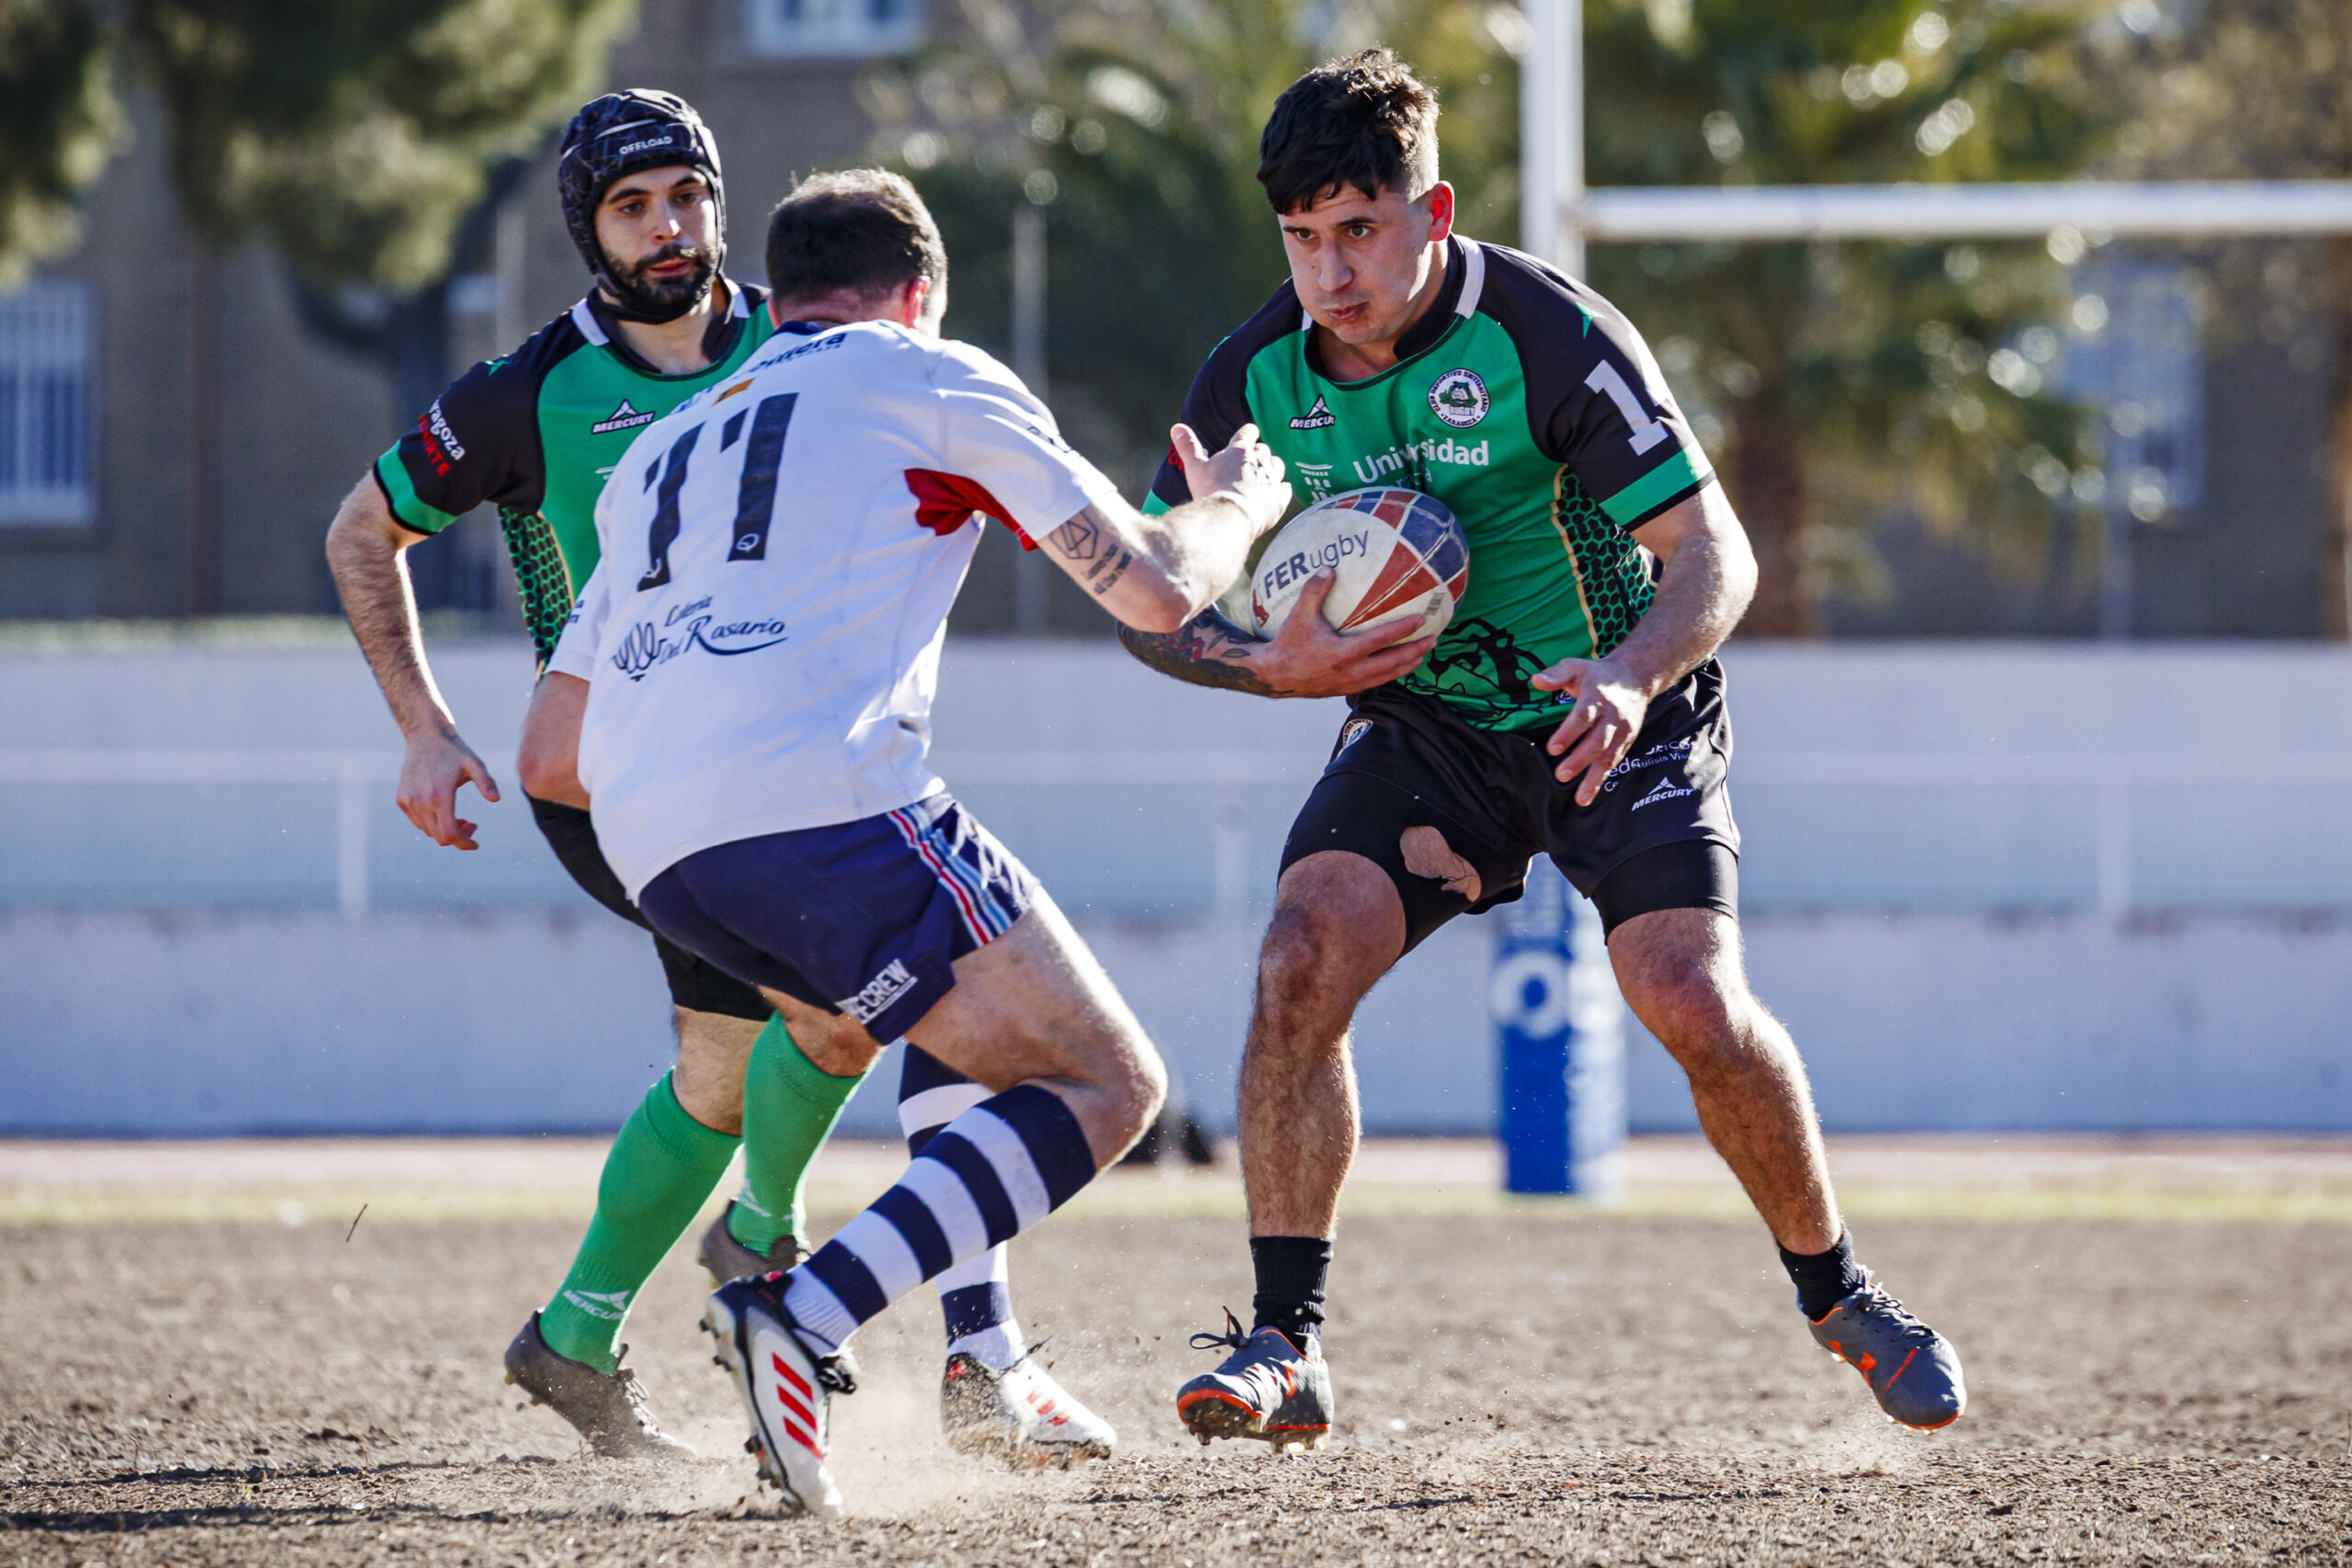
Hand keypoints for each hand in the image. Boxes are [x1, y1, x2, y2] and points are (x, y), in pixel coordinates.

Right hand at [396, 727, 501, 850]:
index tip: (475, 844)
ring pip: (428, 831)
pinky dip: (431, 823)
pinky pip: (417, 822)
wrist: (425, 736)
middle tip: (472, 824)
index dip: (463, 843)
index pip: (449, 834)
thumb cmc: (454, 751)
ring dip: (445, 830)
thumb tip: (495, 799)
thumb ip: (486, 782)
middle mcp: (420, 801)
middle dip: (459, 837)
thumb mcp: (474, 764)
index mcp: (439, 796)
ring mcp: (408, 801)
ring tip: (460, 818)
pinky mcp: (401, 799)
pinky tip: (443, 811)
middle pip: (439, 836)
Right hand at [1173, 421, 1290, 531]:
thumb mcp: (1195, 468)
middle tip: (1248, 462)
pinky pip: (1285, 488)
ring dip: (1271, 467)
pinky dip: (1281, 489)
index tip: (1247, 436)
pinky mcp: (1279, 499)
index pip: (1248, 432)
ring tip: (1263, 475)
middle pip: (1263, 449)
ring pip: (1277, 465)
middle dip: (1257, 453)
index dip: (1248, 433)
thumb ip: (1188, 447)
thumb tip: (1176, 427)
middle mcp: (1259, 461)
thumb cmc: (1211, 491)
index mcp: (1239, 450)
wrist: (1229, 518)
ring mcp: (1271, 480)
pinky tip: (1275, 492)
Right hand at [1252, 570, 1435, 697]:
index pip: (1382, 640)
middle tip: (1433, 639)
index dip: (1404, 630)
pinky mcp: (1344, 690)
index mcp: (1344, 653)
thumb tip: (1329, 568)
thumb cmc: (1287, 644)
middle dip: (1415, 651)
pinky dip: (1390, 675)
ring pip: (1387, 676)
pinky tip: (1396, 668)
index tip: (1421, 620)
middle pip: (1393, 662)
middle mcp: (1351, 671)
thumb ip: (1314, 591)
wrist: (1274, 676)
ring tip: (1421, 655)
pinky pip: (1375, 683)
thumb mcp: (1299, 615)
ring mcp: (1349, 684)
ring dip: (1406, 665)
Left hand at [1531, 656, 1648, 804]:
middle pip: (1598, 740)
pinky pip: (1615, 761)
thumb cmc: (1597, 674)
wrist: (1636, 677)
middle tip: (1561, 774)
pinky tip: (1589, 794)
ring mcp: (1622, 730)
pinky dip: (1603, 779)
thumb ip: (1555, 675)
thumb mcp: (1575, 667)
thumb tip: (1535, 680)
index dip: (1569, 733)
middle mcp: (1612, 715)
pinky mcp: (1627, 740)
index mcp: (1597, 696)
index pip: (1583, 717)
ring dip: (1594, 778)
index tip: (1553, 749)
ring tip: (1580, 798)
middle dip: (1580, 759)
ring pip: (1608, 756)